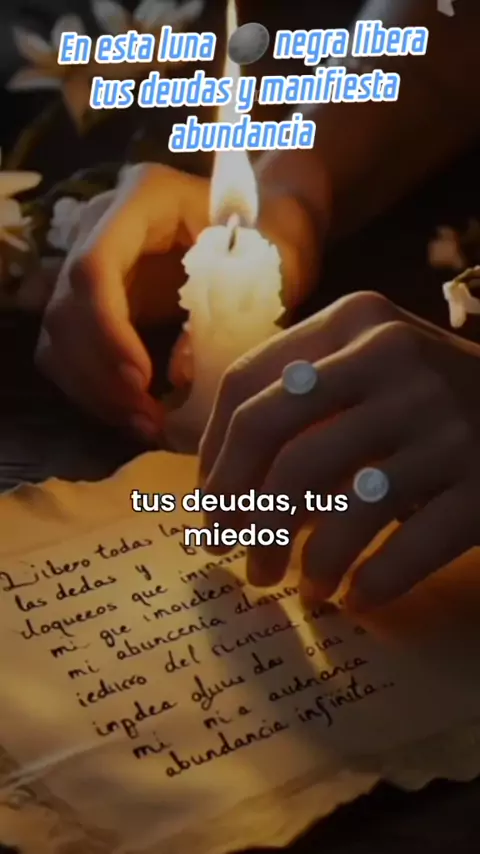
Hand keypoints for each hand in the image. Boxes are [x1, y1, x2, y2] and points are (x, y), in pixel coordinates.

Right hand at [35, 163, 320, 441]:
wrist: (270, 224)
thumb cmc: (277, 235)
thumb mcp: (270, 264)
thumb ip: (229, 307)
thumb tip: (179, 375)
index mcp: (143, 197)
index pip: (94, 266)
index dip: (106, 330)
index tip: (142, 380)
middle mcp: (102, 225)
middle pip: (66, 306)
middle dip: (100, 373)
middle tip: (146, 419)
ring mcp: (93, 262)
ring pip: (58, 335)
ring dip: (92, 389)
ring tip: (144, 425)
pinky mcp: (95, 299)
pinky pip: (69, 350)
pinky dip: (94, 389)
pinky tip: (134, 414)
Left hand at [199, 292, 479, 610]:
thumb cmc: (429, 395)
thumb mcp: (367, 366)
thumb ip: (297, 401)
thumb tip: (213, 490)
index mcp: (353, 322)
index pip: (246, 384)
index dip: (213, 453)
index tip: (209, 503)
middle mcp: (395, 359)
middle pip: (276, 437)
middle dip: (237, 505)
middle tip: (227, 550)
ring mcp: (444, 422)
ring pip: (339, 502)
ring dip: (306, 561)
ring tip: (300, 586)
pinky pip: (410, 548)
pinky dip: (373, 582)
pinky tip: (357, 596)